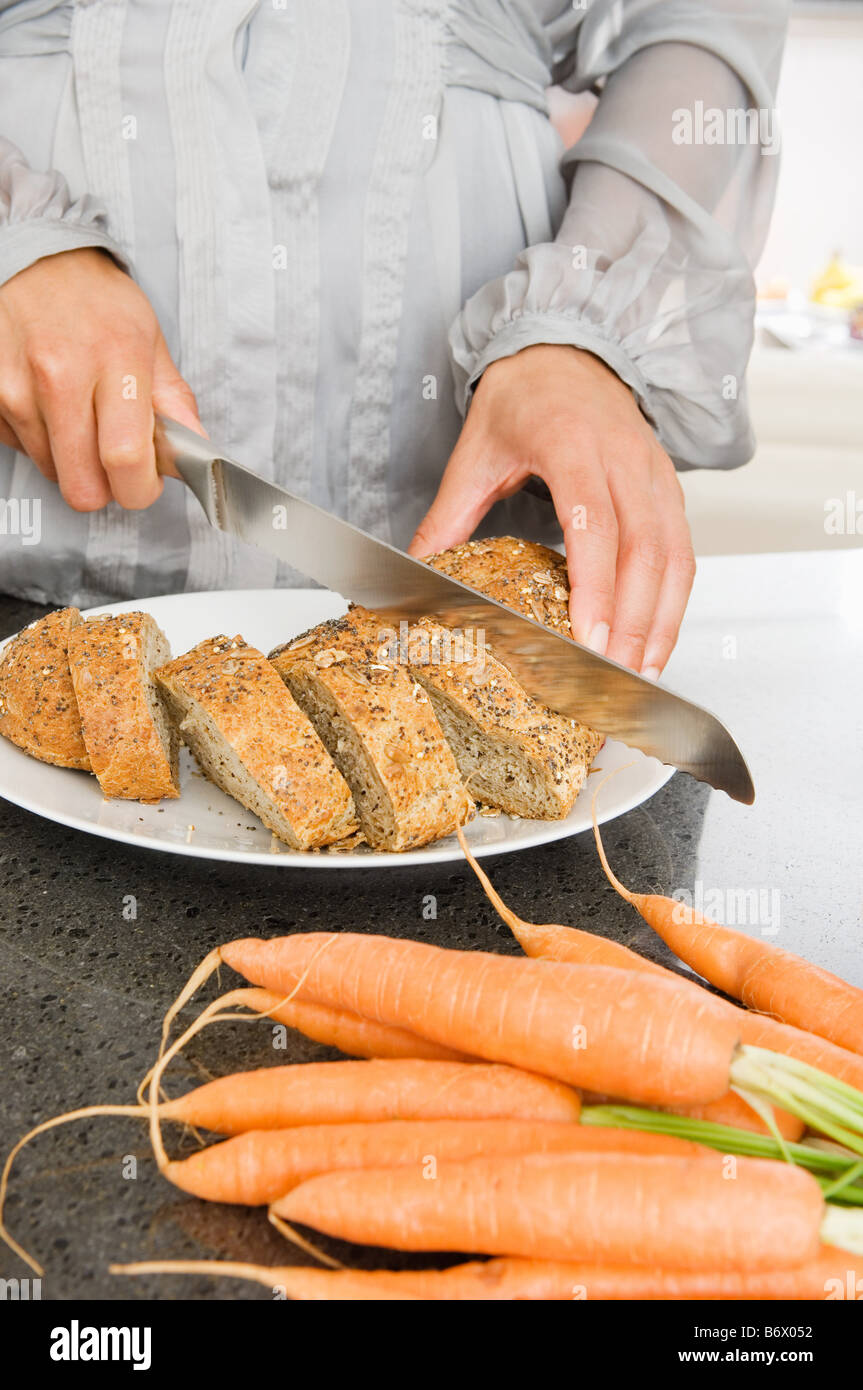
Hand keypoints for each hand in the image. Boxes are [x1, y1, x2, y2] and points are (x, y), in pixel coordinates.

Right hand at [0, 247, 202, 510]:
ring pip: (53, 473)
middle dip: (107, 486)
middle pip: (83, 488)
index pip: (126, 458)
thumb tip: (196, 454)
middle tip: (115, 459)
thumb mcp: (149, 340)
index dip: (140, 488)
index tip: (145, 482)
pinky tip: (51, 404)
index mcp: (115, 359)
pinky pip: (22, 449)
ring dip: (73, 458)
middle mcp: (60, 375)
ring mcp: (17, 388)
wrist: (33, 259)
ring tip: (81, 414)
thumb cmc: (96, 300)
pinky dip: (41, 439)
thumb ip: (174, 403)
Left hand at [409, 344, 695, 676]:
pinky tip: (655, 639)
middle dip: (632, 623)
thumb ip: (448, 516)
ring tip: (640, 673)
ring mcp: (653, 473)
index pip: (594, 524)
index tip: (588, 638)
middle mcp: (623, 457)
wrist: (568, 351)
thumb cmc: (524, 397)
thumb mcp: (474, 452)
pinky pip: (683, 551)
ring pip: (673, 556)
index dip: (596, 587)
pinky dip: (674, 601)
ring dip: (661, 621)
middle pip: (643, 551)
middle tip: (612, 676)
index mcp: (571, 444)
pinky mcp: (669, 487)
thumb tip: (417, 572)